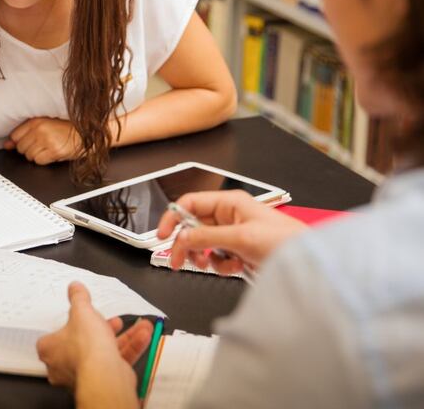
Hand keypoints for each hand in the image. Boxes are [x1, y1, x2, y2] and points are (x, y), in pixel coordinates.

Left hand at [5, 117, 79, 164]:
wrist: (84, 133)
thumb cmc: (66, 128)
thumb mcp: (44, 124)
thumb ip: (24, 133)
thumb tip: (7, 144)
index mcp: (36, 121)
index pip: (15, 135)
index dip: (18, 142)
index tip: (24, 142)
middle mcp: (40, 130)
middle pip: (20, 148)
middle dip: (28, 149)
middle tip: (39, 145)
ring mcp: (47, 141)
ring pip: (29, 156)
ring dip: (36, 155)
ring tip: (46, 148)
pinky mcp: (54, 151)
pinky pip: (39, 161)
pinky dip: (43, 160)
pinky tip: (50, 153)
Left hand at [37, 282, 149, 400]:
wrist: (104, 375)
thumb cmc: (85, 344)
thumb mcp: (81, 311)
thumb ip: (78, 298)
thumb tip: (74, 286)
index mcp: (49, 350)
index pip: (56, 334)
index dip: (72, 323)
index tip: (86, 316)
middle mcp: (63, 366)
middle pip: (84, 343)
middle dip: (105, 328)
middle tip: (115, 320)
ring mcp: (84, 375)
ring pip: (105, 352)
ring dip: (126, 337)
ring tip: (141, 326)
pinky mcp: (104, 381)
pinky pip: (116, 362)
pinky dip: (131, 349)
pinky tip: (144, 336)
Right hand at [157, 190, 306, 273]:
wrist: (307, 264)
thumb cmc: (285, 242)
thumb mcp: (240, 238)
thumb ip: (206, 237)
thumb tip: (181, 238)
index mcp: (229, 203)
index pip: (190, 203)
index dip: (173, 218)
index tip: (162, 235)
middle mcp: (230, 216)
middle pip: (193, 226)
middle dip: (187, 244)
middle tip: (178, 260)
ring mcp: (234, 234)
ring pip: (203, 244)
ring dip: (205, 256)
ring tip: (212, 264)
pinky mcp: (239, 251)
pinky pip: (217, 256)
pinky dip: (221, 265)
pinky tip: (234, 267)